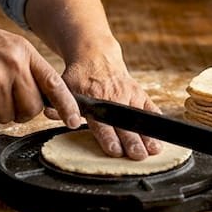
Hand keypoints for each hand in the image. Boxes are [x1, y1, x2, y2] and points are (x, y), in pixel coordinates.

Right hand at [0, 19, 83, 127]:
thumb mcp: (6, 44)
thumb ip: (26, 67)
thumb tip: (44, 97)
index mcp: (23, 52)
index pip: (54, 83)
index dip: (67, 105)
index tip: (75, 120)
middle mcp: (13, 65)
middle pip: (32, 107)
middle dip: (21, 109)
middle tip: (3, 96)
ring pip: (9, 116)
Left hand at [55, 45, 163, 160]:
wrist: (96, 55)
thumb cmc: (78, 76)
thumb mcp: (64, 86)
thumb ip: (59, 102)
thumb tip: (48, 112)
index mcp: (94, 100)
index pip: (102, 123)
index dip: (108, 138)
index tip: (115, 151)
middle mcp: (113, 98)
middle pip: (123, 124)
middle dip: (132, 141)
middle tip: (139, 156)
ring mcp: (128, 94)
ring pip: (139, 117)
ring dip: (148, 134)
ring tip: (156, 150)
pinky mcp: (138, 92)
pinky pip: (150, 106)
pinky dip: (156, 119)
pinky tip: (163, 132)